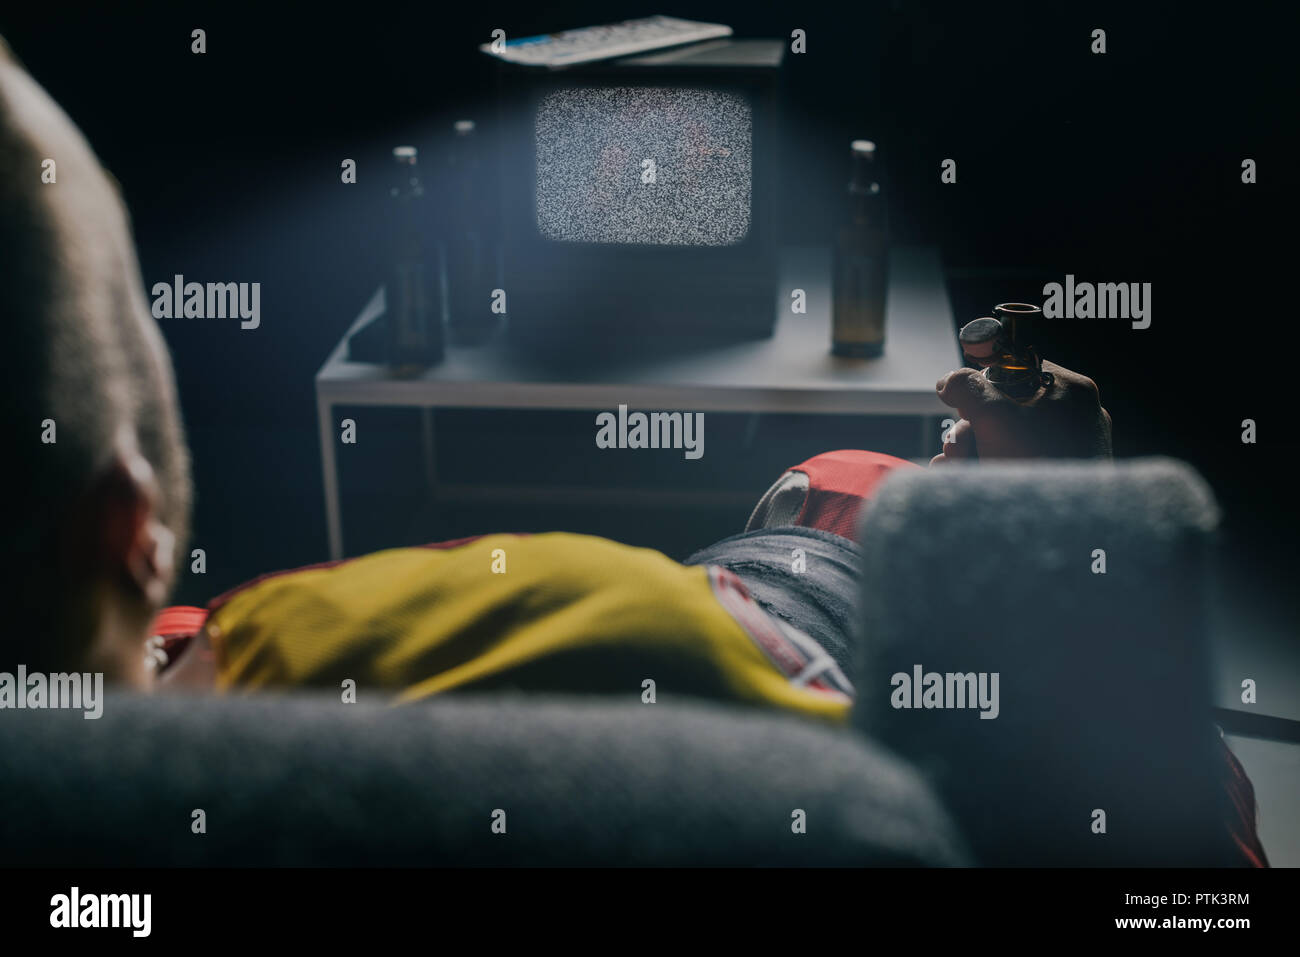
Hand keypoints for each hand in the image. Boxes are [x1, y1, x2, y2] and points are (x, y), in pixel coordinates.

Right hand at [931, 359, 1112, 463]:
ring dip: (971, 451)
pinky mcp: (1058, 476)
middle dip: (970, 429)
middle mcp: (1075, 416)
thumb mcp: (994, 417)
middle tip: (954, 450)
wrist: (1067, 530)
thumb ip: (967, 388)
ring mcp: (1069, 449)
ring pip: (1008, 438)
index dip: (983, 386)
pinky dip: (989, 468)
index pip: (1015, 369)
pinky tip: (967, 481)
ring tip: (954, 470)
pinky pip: (1018, 462)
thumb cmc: (1038, 465)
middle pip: (1007, 408)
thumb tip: (949, 381)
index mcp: (1070, 390)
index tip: (965, 408)